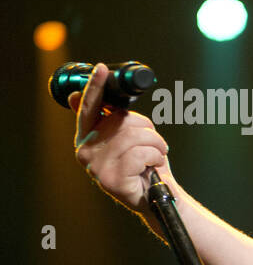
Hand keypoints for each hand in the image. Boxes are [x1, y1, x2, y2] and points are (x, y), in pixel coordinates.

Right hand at [70, 62, 176, 214]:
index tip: (101, 68)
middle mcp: (85, 150)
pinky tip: (152, 168)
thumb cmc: (145, 165)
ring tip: (155, 157)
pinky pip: (141, 153)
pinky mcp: (110, 178)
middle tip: (153, 147)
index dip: (96, 86)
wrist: (157, 197)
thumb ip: (112, 119)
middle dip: (147, 130)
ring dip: (155, 145)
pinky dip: (155, 157)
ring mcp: (95, 166)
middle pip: (122, 120)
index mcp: (87, 137)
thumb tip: (83, 98)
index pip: (89, 107)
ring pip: (134, 136)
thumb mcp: (129, 138)